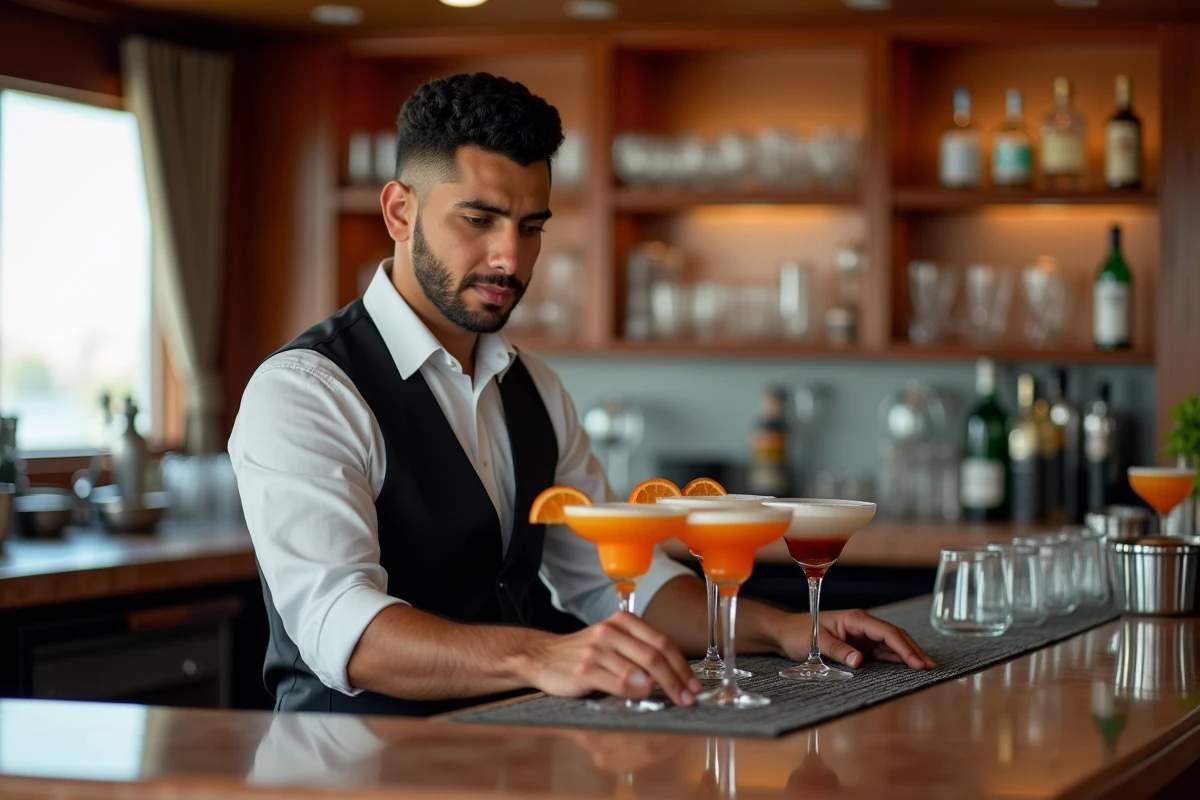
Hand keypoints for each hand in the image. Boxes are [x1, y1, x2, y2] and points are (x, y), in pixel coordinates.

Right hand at [526, 611, 702, 706]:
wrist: (543, 657)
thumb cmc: (584, 653)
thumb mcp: (614, 642)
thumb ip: (639, 652)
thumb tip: (675, 674)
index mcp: (622, 622)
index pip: (662, 642)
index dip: (682, 665)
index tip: (694, 684)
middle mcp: (611, 631)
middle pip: (655, 655)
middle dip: (677, 679)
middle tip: (688, 698)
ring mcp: (597, 650)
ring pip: (640, 668)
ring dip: (663, 687)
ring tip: (673, 700)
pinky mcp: (585, 670)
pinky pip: (618, 681)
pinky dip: (636, 690)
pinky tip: (645, 695)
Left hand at [777, 608, 936, 669]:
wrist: (785, 633)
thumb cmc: (799, 633)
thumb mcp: (815, 642)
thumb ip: (837, 650)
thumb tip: (859, 661)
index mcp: (855, 619)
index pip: (886, 632)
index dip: (904, 647)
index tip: (917, 661)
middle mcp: (862, 625)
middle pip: (894, 636)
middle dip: (913, 650)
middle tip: (930, 667)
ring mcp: (862, 635)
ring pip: (891, 644)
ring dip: (907, 655)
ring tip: (925, 668)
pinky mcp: (859, 645)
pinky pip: (882, 651)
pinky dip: (896, 658)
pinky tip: (908, 667)